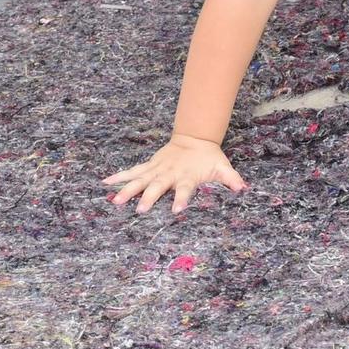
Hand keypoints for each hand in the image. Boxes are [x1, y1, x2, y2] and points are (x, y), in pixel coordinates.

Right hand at [103, 134, 247, 213]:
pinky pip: (132, 172)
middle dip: (149, 198)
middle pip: (158, 186)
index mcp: (187, 176)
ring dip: (128, 190)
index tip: (176, 211)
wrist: (195, 137)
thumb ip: (231, 179)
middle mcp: (170, 174)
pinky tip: (105, 183)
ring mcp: (157, 169)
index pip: (185, 189)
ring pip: (140, 180)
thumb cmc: (209, 157)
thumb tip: (243, 188)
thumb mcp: (222, 167)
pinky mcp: (149, 166)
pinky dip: (119, 177)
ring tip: (115, 201)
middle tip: (139, 210)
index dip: (181, 199)